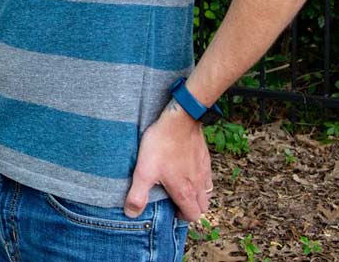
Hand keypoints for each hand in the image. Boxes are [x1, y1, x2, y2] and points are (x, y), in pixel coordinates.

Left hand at [125, 102, 213, 220]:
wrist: (179, 120)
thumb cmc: (161, 146)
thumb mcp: (143, 171)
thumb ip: (138, 195)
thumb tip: (131, 213)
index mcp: (185, 192)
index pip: (193, 216)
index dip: (182, 217)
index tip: (170, 209)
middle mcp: (199, 185)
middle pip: (202, 207)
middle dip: (190, 208)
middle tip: (174, 199)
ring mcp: (204, 171)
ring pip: (206, 192)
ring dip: (196, 195)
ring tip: (180, 186)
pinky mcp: (205, 158)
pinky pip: (207, 176)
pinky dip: (200, 180)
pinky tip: (186, 170)